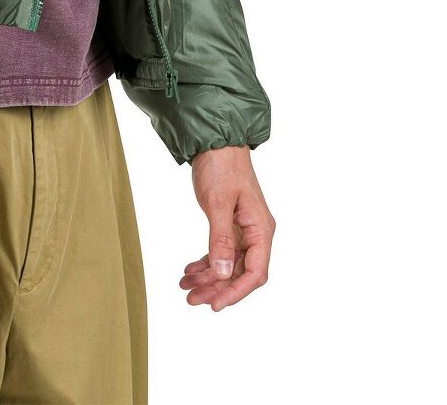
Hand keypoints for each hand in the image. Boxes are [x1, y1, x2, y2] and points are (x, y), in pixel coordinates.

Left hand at [180, 145, 273, 310]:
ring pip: (227, 264)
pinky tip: (189, 271)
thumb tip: (221, 274)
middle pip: (240, 272)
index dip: (235, 292)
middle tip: (192, 299)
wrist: (215, 140)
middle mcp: (256, 232)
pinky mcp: (230, 223)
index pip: (255, 273)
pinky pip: (220, 250)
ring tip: (185, 288)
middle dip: (217, 288)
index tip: (214, 305)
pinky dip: (205, 262)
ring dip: (208, 278)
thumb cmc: (221, 166)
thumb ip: (220, 239)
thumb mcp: (218, 203)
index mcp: (261, 229)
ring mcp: (243, 228)